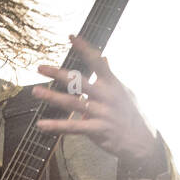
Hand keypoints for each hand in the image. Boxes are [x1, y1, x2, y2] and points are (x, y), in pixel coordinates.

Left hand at [32, 36, 163, 172]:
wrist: (143, 142)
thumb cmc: (132, 115)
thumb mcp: (125, 92)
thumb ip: (111, 75)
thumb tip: (104, 58)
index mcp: (112, 84)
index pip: (97, 61)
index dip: (85, 48)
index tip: (71, 36)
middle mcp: (106, 96)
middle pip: (79, 81)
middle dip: (58, 74)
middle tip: (40, 67)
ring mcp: (101, 113)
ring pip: (73, 103)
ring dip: (52, 97)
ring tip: (36, 91)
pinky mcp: (97, 130)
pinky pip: (73, 127)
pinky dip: (56, 126)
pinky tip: (41, 125)